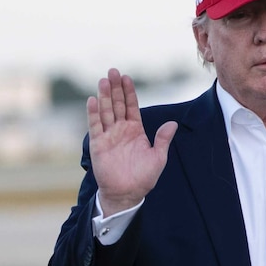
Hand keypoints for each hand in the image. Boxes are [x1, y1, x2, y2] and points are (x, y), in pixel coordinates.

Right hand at [87, 68, 177, 215]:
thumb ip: (163, 139)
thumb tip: (173, 123)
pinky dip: (93, 113)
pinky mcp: (98, 144)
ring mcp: (108, 136)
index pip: (131, 106)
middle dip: (115, 88)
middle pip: (116, 104)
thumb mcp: (158, 157)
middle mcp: (121, 130)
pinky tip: (93, 100)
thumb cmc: (144, 177)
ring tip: (103, 81)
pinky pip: (95, 126)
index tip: (126, 77)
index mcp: (135, 130)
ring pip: (106, 111)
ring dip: (104, 96)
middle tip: (112, 71)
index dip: (129, 92)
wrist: (127, 193)